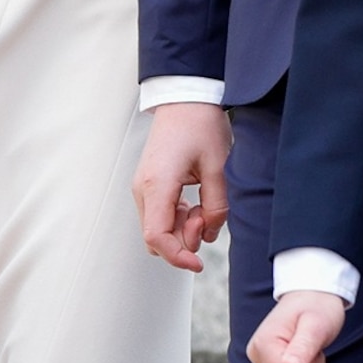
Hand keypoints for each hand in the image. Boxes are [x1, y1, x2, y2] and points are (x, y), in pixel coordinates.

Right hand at [134, 102, 231, 272]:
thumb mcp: (218, 166)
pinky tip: (196, 203)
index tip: (197, 264)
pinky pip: (160, 215)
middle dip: (183, 240)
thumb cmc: (199, 124)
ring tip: (204, 206)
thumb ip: (216, 205)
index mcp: (158, 183)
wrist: (186, 98)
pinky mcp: (150, 185)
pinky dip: (179, 218)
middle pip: (156, 238)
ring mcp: (144, 187)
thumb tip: (209, 234)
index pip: (157, 236)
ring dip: (182, 229)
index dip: (177, 257)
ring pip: (158, 228)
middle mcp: (144, 188)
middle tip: (208, 218)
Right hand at [247, 290, 347, 362]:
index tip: (312, 348)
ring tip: (308, 347)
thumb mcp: (316, 325)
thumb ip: (303, 347)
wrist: (312, 296)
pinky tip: (304, 353)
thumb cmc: (317, 307)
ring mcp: (260, 359)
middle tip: (312, 347)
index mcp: (264, 343)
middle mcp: (256, 353)